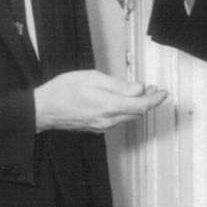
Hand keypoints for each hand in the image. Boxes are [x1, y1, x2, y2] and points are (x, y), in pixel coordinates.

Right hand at [32, 68, 165, 133]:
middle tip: (154, 89)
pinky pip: (117, 119)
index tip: (163, 93)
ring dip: (136, 105)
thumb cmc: (63, 91)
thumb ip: (118, 85)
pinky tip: (122, 100)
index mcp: (108, 106)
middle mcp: (107, 120)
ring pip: (127, 117)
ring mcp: (101, 126)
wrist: (43, 109)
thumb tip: (138, 89)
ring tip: (140, 92)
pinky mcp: (96, 127)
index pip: (141, 106)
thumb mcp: (92, 78)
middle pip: (137, 113)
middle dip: (148, 101)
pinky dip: (124, 110)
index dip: (155, 100)